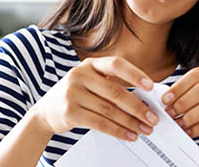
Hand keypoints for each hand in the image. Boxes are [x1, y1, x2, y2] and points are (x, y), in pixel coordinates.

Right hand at [30, 56, 158, 140]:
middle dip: (138, 107)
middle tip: (152, 118)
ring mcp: (73, 93)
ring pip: (109, 110)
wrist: (45, 111)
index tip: (151, 86)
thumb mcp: (90, 83)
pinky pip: (100, 123)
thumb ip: (111, 86)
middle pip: (116, 92)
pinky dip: (117, 130)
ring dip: (130, 122)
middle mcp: (80, 75)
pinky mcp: (70, 112)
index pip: (116, 64)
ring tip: (143, 129)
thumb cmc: (76, 95)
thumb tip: (143, 100)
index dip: (135, 74)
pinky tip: (128, 134)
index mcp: (90, 64)